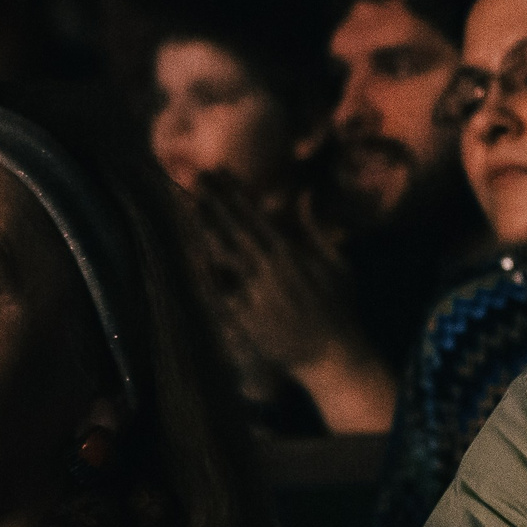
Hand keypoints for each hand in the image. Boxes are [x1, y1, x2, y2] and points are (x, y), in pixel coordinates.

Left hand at [190, 173, 361, 372]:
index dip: (234, 192)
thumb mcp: (337, 263)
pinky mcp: (244, 317)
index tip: (219, 172)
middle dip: (213, 202)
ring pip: (221, 254)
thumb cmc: (339, 307)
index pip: (254, 214)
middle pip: (232, 228)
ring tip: (188, 207)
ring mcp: (253, 292)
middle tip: (195, 180)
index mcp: (290, 253)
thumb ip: (315, 228)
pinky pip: (217, 290)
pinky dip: (204, 271)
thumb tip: (304, 194)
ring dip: (204, 228)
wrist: (332, 354)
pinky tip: (191, 253)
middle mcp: (268, 269)